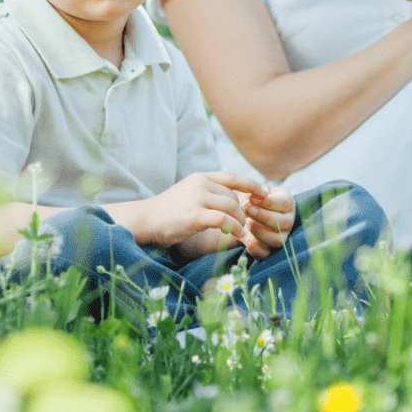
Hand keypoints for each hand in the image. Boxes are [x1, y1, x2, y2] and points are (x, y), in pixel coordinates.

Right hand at [143, 171, 272, 253]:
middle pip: (234, 196)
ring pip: (231, 206)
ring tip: (240, 230)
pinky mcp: (194, 215)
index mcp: (201, 177)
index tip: (265, 191)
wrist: (145, 219)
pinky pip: (223, 220)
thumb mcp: (190, 193)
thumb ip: (209, 192)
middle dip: (242, 210)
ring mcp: (197, 198)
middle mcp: (201, 183)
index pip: (233, 177)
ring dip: (240, 220)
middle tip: (244, 223)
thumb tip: (232, 199)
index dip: (252, 184)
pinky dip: (234, 228)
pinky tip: (237, 234)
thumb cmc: (169, 211)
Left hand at [238, 183, 295, 260]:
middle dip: (264, 216)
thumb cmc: (249, 201)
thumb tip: (255, 195)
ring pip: (278, 240)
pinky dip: (254, 247)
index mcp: (287, 203)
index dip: (268, 202)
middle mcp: (288, 221)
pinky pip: (266, 254)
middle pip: (283, 222)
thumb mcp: (251, 191)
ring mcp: (281, 237)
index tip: (252, 199)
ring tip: (247, 223)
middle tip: (247, 210)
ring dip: (260, 232)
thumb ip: (252, 190)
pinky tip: (244, 237)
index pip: (285, 203)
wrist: (240, 217)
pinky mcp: (271, 252)